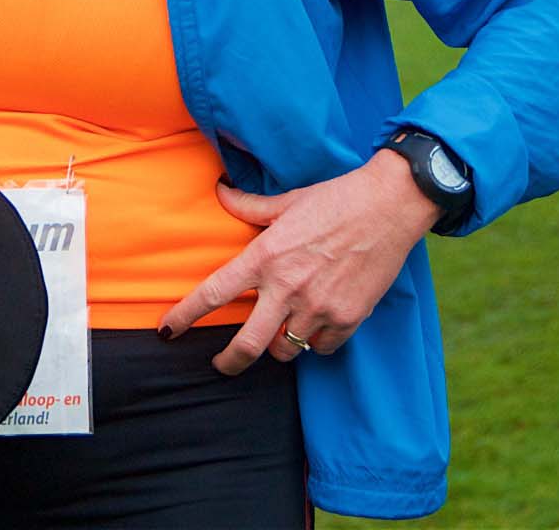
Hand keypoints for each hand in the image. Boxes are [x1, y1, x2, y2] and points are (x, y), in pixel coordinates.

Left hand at [159, 153, 439, 374]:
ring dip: (278, 346)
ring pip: (285, 350)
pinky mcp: (348, 318)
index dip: (185, 315)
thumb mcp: (287, 201)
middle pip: (246, 344)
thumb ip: (249, 206)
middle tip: (221, 365)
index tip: (168, 330)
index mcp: (265, 257)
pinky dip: (317, 342)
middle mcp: (287, 287)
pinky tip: (318, 324)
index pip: (213, 293)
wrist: (389, 205)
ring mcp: (318, 306)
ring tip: (281, 332)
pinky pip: (322, 347)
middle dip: (228, 362)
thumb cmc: (337, 199)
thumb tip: (220, 192)